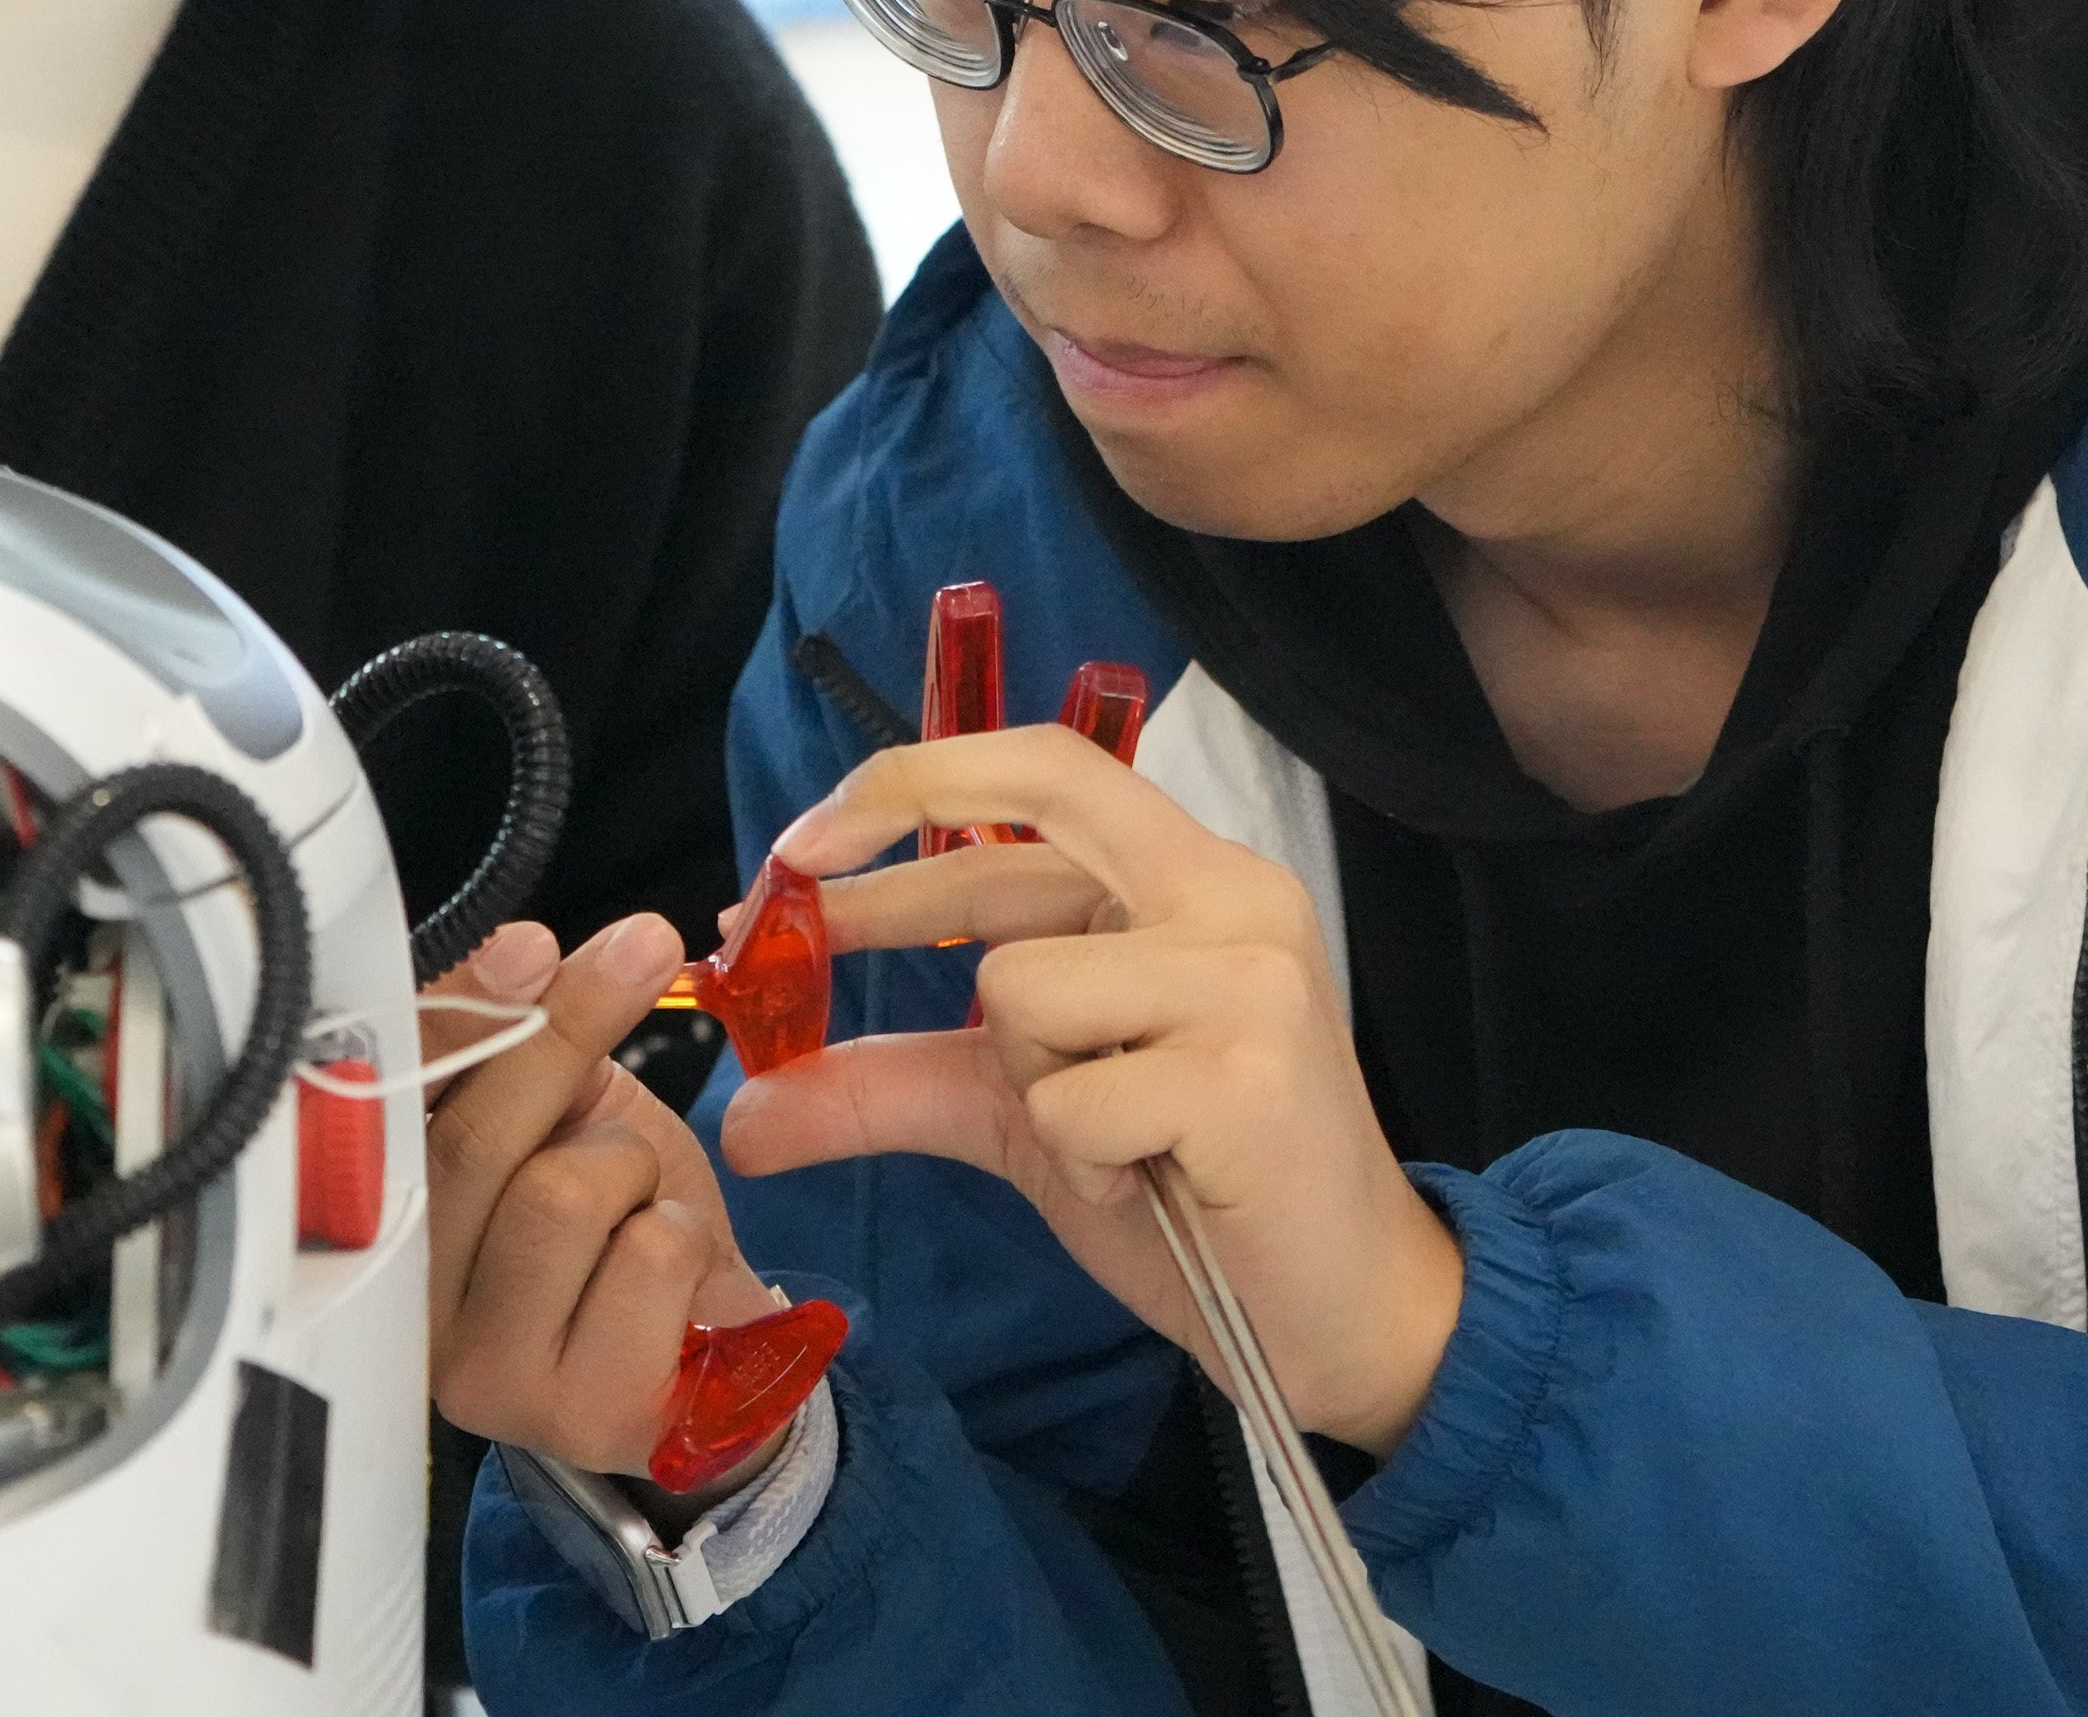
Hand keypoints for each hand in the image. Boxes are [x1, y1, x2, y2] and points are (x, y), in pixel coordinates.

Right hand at [423, 915, 788, 1510]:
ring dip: (633, 1170)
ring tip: (635, 1206)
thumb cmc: (618, 1225)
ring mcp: (479, 1378)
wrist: (708, 1359)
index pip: (383, 1102)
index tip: (533, 946)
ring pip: (561, 1195)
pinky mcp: (575, 1416)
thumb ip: (525, 1039)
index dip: (453, 1015)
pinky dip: (683, 1234)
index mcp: (375, 1219)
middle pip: (471, 1144)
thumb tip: (525, 952)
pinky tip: (672, 1279)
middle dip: (568, 1040)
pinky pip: (646, 1257)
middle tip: (641, 955)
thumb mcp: (566, 1110)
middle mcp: (399, 1312)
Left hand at [719, 728, 1463, 1456]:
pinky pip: (1064, 1100)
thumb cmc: (1194, 1197)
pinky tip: (1148, 1183)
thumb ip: (899, 1086)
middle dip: (894, 862)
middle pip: (1036, 803)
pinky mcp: (1246, 1078)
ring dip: (1026, 1082)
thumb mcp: (1028, 1120)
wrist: (1343, 1315)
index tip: (796, 850)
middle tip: (784, 909)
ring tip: (1110, 1141)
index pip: (1041, 772)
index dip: (910, 786)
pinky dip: (1077, 1158)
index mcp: (1191, 880)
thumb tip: (744, 1111)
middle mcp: (1230, 896)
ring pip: (1020, 983)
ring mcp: (1247, 979)